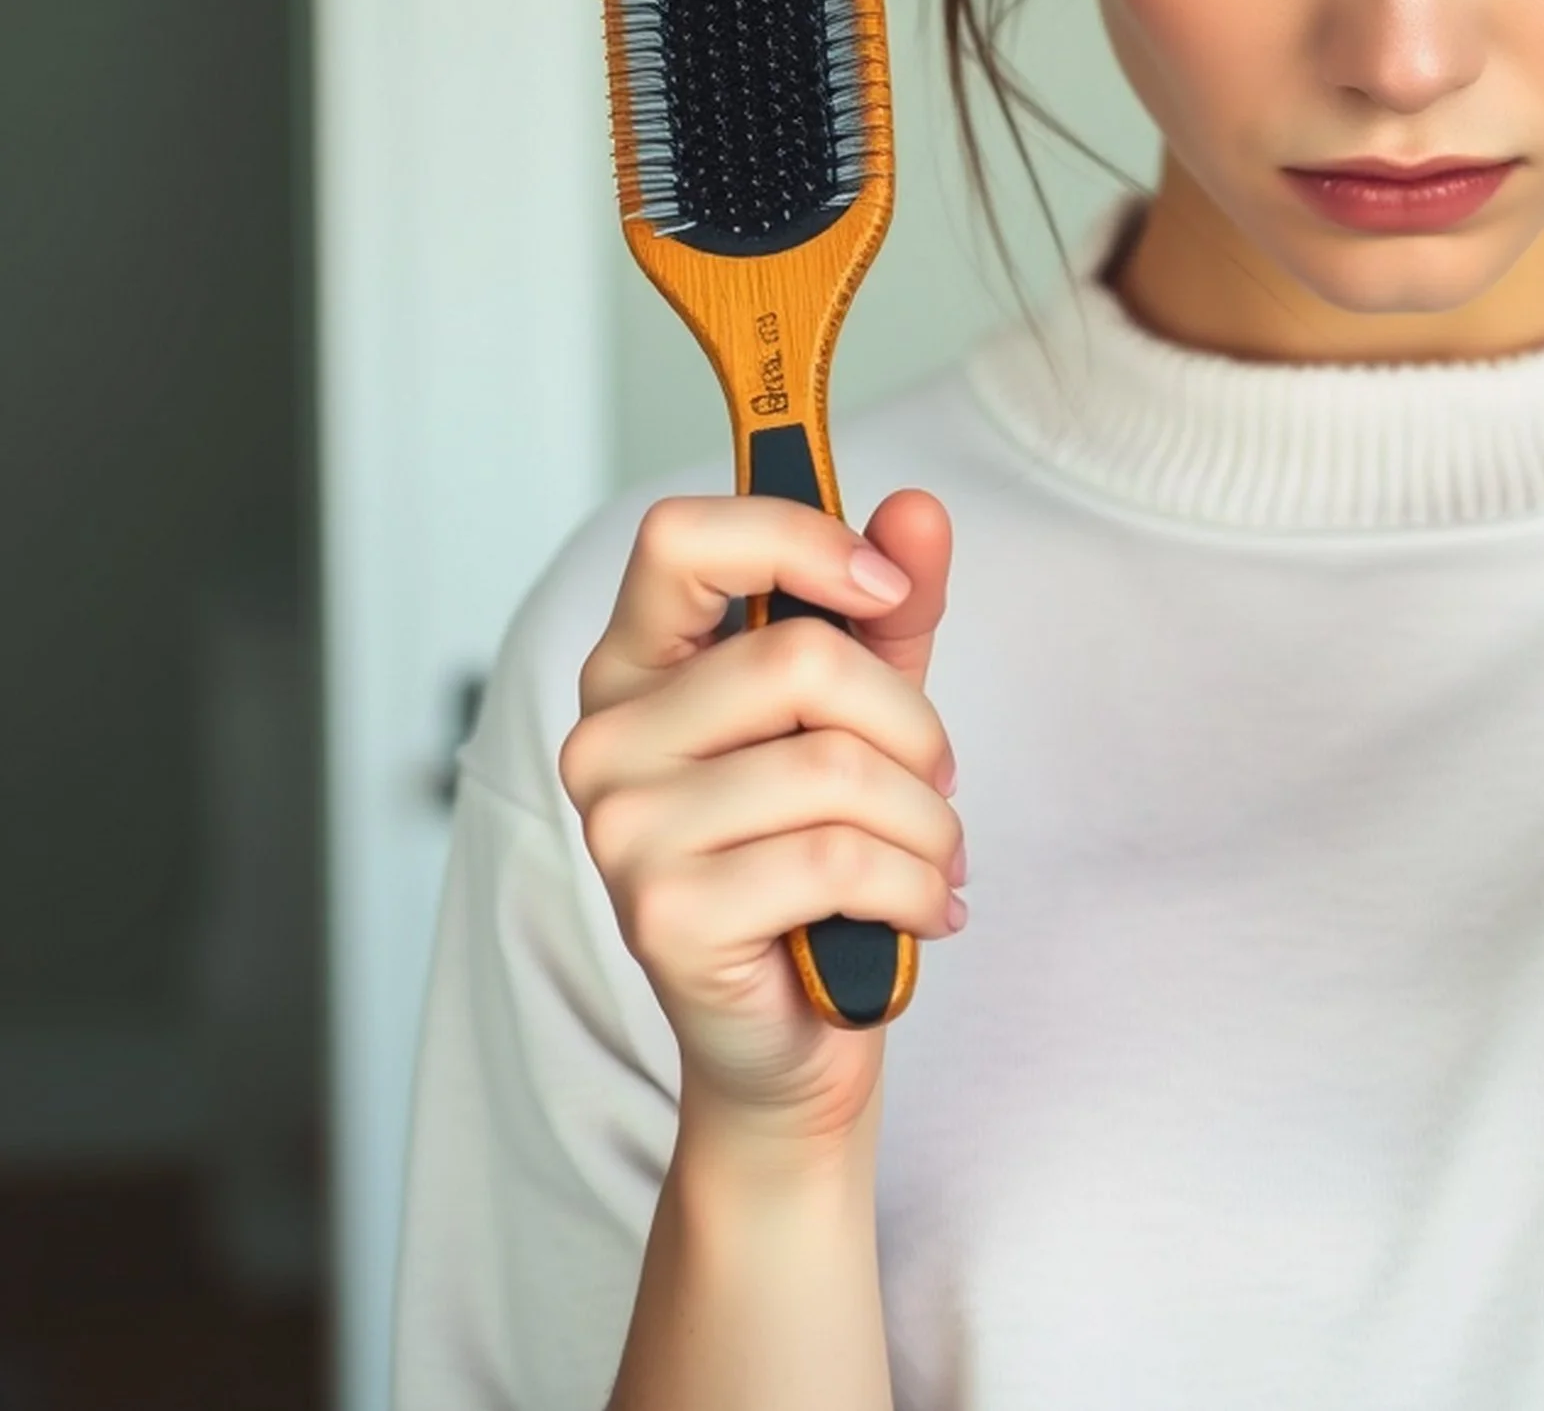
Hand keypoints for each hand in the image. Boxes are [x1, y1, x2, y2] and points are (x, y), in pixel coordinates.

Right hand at [557, 488, 960, 1159]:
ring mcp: (623, 830)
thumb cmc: (821, 849)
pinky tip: (922, 910)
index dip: (796, 536)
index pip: (679, 538)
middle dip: (911, 723)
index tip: (883, 587)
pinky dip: (915, 885)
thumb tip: (918, 511)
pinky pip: (837, 860)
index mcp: (637, 664)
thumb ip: (889, 608)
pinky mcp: (665, 916)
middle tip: (935, 778)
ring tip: (934, 857)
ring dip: (927, 821)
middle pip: (799, 657)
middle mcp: (606, 739)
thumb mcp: (867, 708)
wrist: (797, 1033)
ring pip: (835, 768)